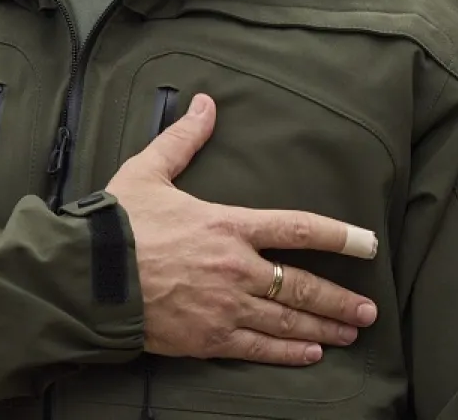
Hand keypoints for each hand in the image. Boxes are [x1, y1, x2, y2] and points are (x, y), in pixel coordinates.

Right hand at [106, 94, 378, 366]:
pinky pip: (259, 348)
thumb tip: (205, 104)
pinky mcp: (208, 338)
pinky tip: (311, 354)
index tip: (368, 242)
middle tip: (369, 308)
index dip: (338, 235)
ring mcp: (225, 307)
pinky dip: (289, 352)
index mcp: (227, 225)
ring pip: (288, 320)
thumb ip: (183, 140)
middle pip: (303, 285)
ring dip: (324, 326)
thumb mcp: (149, 171)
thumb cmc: (119, 224)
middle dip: (341, 298)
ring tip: (351, 330)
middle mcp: (236, 269)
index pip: (297, 228)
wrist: (89, 278)